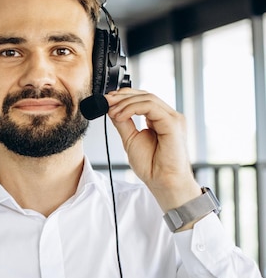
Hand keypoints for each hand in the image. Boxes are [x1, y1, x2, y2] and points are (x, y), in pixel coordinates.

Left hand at [105, 88, 200, 211]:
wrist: (163, 182)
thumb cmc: (152, 166)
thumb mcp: (130, 139)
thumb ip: (123, 123)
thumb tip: (112, 109)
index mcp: (160, 119)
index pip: (143, 99)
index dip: (124, 96)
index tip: (106, 101)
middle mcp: (168, 117)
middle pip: (145, 95)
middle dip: (122, 96)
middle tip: (105, 101)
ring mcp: (172, 119)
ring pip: (147, 98)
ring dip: (125, 103)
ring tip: (111, 112)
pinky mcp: (173, 123)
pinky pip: (151, 107)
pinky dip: (132, 108)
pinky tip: (120, 116)